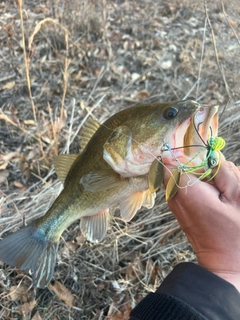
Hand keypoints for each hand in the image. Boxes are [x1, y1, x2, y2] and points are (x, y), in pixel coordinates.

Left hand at [164, 161, 239, 290]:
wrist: (225, 262)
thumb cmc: (234, 233)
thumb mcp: (237, 196)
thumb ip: (222, 171)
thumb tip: (213, 156)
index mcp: (184, 189)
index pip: (170, 159)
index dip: (184, 152)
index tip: (201, 155)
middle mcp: (174, 195)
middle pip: (182, 166)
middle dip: (204, 168)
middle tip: (222, 184)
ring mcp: (176, 202)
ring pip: (188, 176)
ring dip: (206, 179)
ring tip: (223, 196)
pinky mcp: (182, 208)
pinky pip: (189, 188)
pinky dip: (204, 189)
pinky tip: (219, 201)